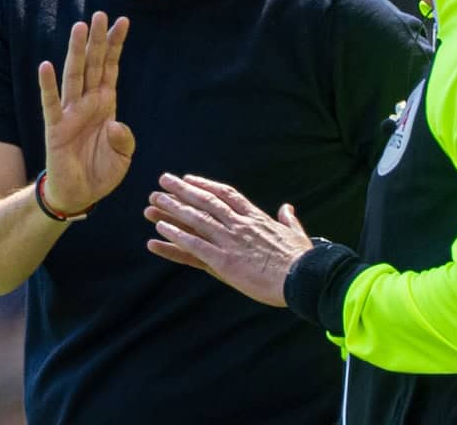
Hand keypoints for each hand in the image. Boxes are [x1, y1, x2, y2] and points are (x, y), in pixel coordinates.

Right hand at [39, 12, 133, 212]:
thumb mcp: (123, 157)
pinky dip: (47, 85)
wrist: (80, 195)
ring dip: (76, 52)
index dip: (115, 45)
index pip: (110, 68)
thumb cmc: (101, 172)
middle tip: (100, 13)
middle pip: (92, 64)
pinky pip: (51, 103)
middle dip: (97, 40)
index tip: (122, 21)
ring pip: (73, 76)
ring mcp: (70, 113)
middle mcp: (88, 103)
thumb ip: (124, 139)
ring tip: (79, 28)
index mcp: (106, 104)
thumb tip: (116, 124)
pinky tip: (45, 66)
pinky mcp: (55, 128)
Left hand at [144, 174, 312, 306]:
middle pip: (205, 201)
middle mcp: (239, 225)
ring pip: (196, 220)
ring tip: (153, 201)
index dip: (205, 185)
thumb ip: (288, 220)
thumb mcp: (297, 234)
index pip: (226, 194)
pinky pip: (195, 246)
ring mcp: (230, 242)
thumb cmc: (303, 259)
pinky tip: (160, 230)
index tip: (189, 178)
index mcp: (256, 218)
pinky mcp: (224, 262)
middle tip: (163, 181)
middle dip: (182, 190)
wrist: (303, 278)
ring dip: (173, 209)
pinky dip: (176, 236)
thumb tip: (287, 208)